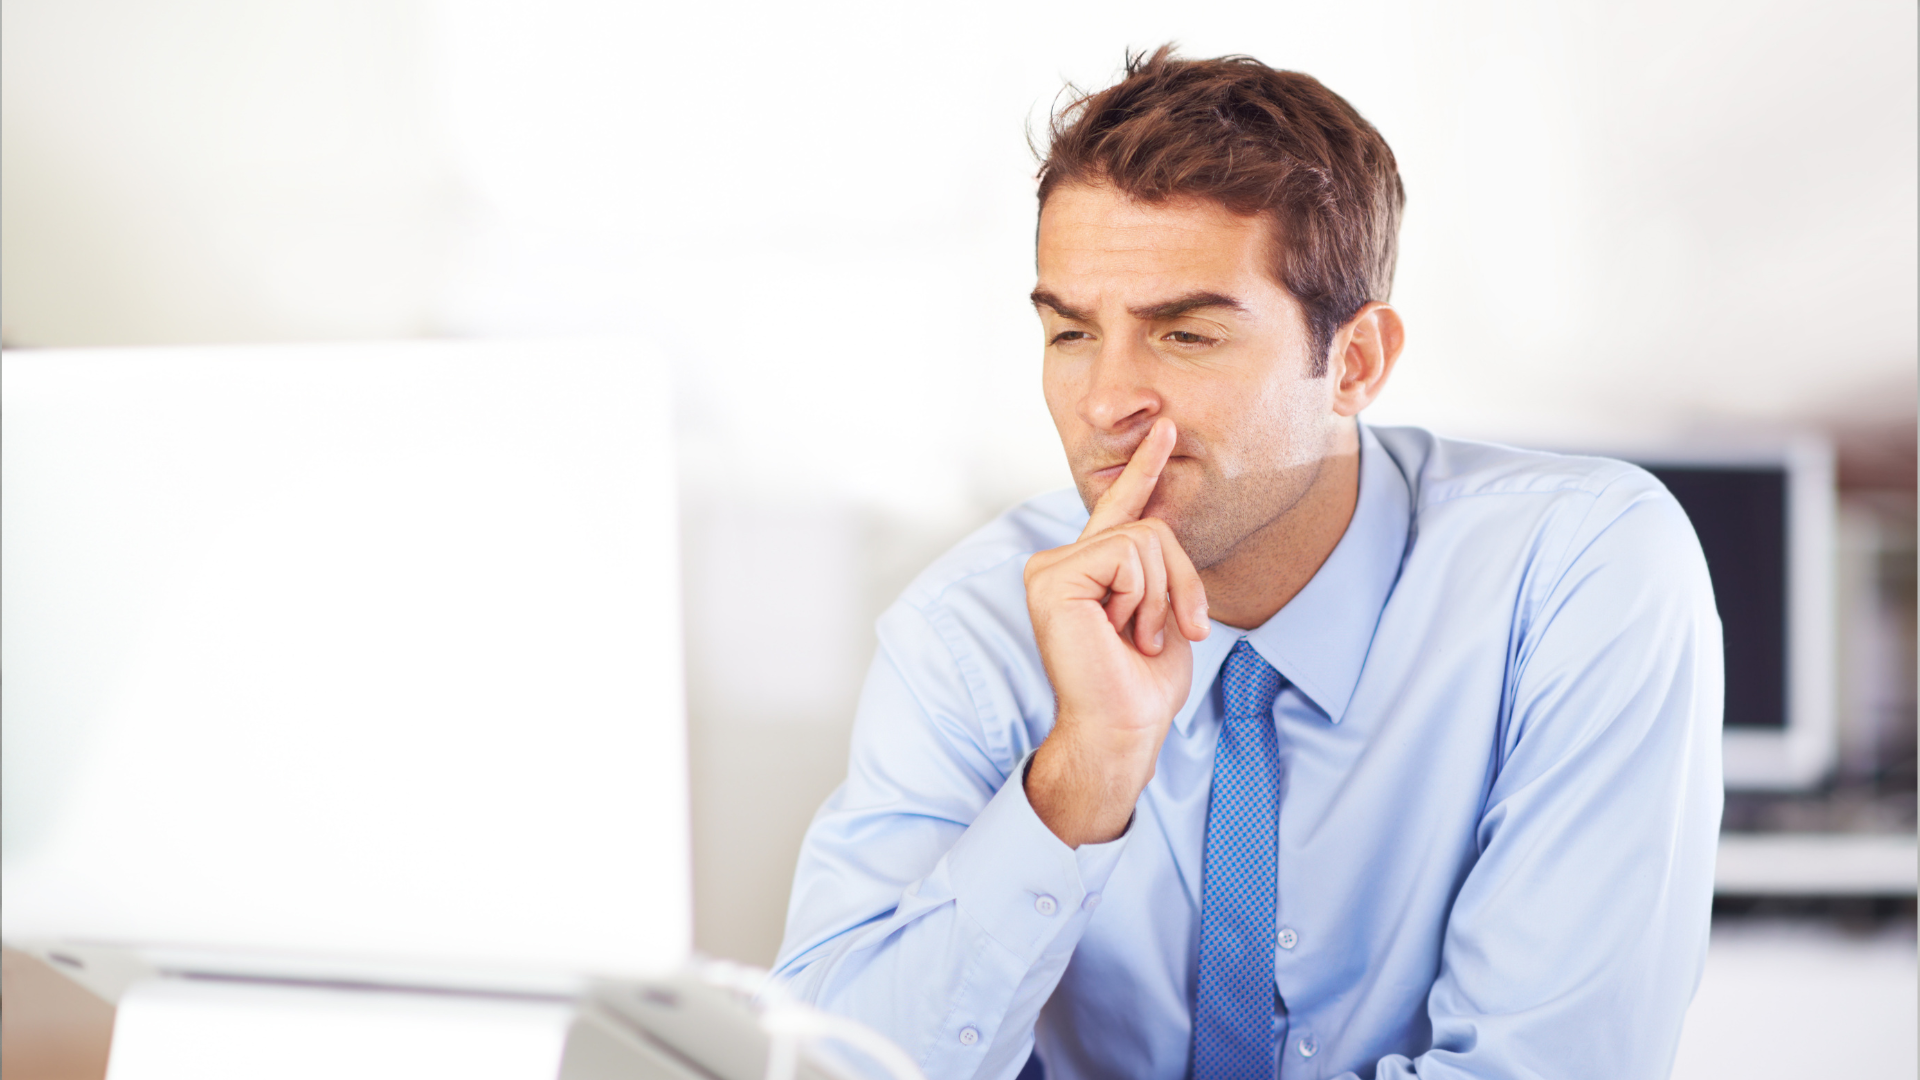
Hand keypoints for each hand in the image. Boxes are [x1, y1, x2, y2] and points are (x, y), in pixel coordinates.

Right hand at [1023, 418, 1209, 845]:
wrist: (1123, 727)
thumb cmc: (1142, 684)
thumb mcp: (1164, 610)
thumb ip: (1159, 565)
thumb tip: (1164, 518)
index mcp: (1088, 571)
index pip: (1121, 510)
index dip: (1144, 468)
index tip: (1164, 428)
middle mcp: (1060, 563)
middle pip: (1150, 527)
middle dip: (1180, 581)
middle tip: (1161, 633)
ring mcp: (1050, 569)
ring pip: (1143, 540)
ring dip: (1159, 596)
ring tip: (1135, 637)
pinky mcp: (1051, 579)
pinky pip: (1126, 554)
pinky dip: (1141, 596)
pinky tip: (1120, 630)